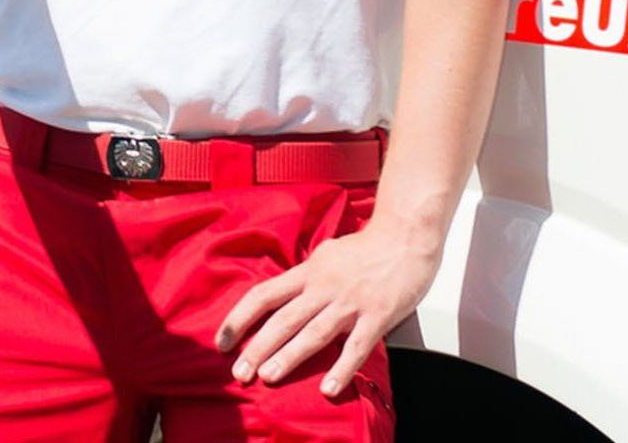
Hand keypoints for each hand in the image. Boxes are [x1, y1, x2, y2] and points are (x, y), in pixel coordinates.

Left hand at [216, 219, 439, 398]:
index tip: (223, 341)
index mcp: (307, 272)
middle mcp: (323, 287)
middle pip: (283, 319)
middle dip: (258, 347)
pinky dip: (342, 369)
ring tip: (268, 376)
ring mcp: (349, 303)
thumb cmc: (366, 248)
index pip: (264, 295)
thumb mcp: (325, 255)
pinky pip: (356, 347)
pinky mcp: (377, 317)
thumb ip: (306, 276)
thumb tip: (286, 292)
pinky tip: (328, 389)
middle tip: (239, 372)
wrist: (405, 238)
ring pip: (313, 333)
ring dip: (289, 356)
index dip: (240, 318)